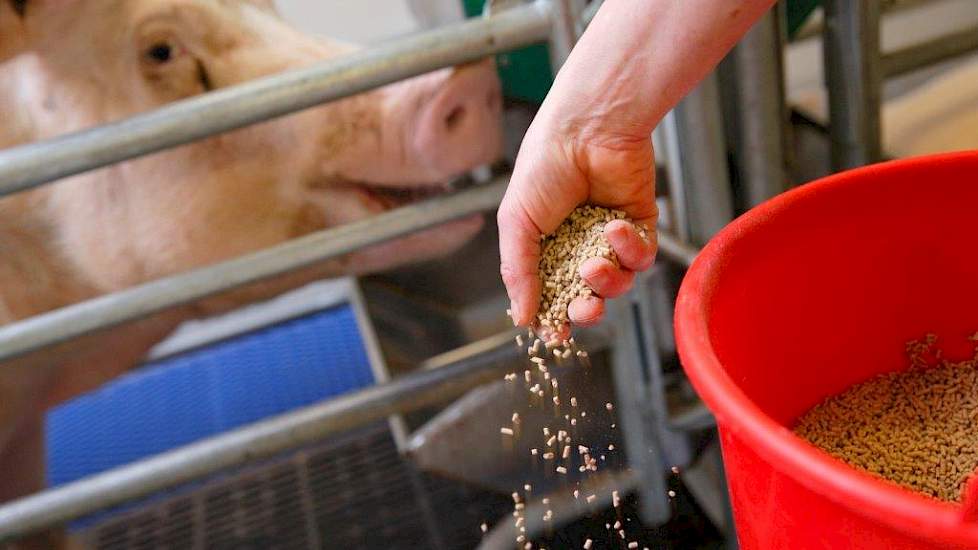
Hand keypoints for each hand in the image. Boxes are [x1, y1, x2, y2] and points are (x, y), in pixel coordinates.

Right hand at [497, 115, 656, 336]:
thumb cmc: (545, 167)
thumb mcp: (517, 222)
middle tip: (584, 311)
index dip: (554, 318)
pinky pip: (641, 257)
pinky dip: (629, 250)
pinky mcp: (640, 226)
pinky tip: (615, 228)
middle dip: (586, 310)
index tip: (554, 335)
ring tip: (595, 263)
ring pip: (618, 284)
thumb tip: (521, 318)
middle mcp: (578, 246)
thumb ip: (518, 272)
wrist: (587, 129)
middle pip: (587, 298)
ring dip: (607, 281)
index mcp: (545, 247)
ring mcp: (610, 239)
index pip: (551, 294)